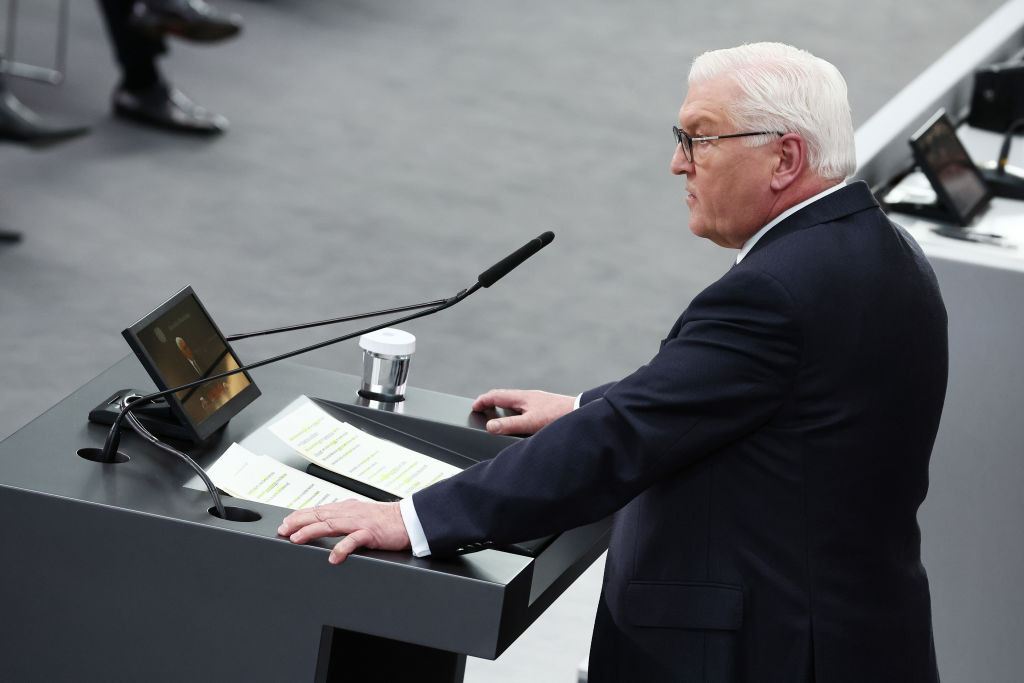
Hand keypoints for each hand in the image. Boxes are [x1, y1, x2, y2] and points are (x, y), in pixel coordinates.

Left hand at [278, 500, 409, 563]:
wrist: (409, 521)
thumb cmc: (386, 521)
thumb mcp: (360, 516)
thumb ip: (343, 519)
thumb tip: (324, 524)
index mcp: (347, 508)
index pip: (318, 510)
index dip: (299, 515)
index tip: (285, 522)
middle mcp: (350, 512)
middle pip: (319, 515)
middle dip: (298, 522)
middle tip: (283, 529)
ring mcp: (360, 522)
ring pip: (330, 524)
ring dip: (312, 531)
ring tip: (297, 538)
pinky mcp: (371, 533)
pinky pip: (353, 540)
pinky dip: (341, 548)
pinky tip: (332, 557)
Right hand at [471, 389, 574, 434]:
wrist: (580, 411)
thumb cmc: (557, 416)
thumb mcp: (530, 423)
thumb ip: (509, 425)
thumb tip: (490, 426)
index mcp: (522, 397)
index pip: (495, 395)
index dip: (482, 401)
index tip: (474, 407)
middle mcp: (528, 396)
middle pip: (503, 395)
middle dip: (490, 401)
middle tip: (482, 409)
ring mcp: (537, 400)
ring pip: (514, 400)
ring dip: (502, 405)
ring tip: (497, 415)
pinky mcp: (544, 405)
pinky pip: (523, 405)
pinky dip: (514, 409)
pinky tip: (520, 419)